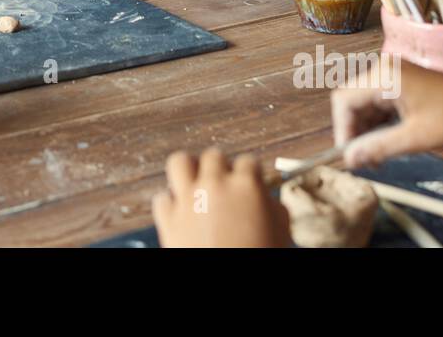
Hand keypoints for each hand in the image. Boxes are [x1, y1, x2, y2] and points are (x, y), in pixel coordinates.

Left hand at [152, 148, 289, 247]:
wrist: (228, 286)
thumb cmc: (258, 256)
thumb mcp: (280, 233)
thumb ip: (275, 210)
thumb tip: (267, 201)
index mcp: (246, 186)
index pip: (248, 161)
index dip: (249, 174)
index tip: (248, 183)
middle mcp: (215, 185)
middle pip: (214, 156)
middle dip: (220, 169)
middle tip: (224, 186)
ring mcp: (188, 199)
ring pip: (179, 162)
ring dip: (188, 170)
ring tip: (195, 183)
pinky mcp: (168, 219)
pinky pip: (162, 198)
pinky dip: (170, 203)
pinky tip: (180, 213)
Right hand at [331, 62, 442, 168]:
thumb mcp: (417, 138)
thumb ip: (379, 147)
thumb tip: (349, 159)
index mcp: (385, 76)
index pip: (344, 101)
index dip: (342, 131)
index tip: (350, 158)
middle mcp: (385, 68)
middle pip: (352, 100)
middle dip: (355, 132)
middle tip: (365, 162)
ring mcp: (395, 73)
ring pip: (364, 103)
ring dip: (367, 129)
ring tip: (378, 157)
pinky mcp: (405, 81)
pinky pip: (380, 101)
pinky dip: (380, 123)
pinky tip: (389, 143)